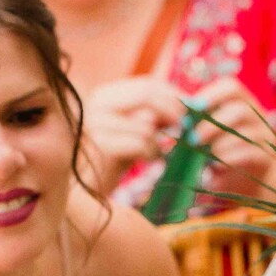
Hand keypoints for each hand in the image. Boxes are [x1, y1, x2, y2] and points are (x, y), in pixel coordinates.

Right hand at [82, 76, 183, 192]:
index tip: (191, 107)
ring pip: (146, 123)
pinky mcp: (100, 145)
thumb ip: (151, 116)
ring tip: (154, 153)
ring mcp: (96, 123)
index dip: (173, 94)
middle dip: (173, 110)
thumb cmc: (111, 161)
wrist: (84, 191)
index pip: (146, 84)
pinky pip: (140, 143)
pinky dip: (150, 153)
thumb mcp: (132, 132)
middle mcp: (97, 104)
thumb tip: (183, 105)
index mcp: (104, 95)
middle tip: (186, 126)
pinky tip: (146, 160)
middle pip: (148, 95)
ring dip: (158, 142)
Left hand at [191, 77, 275, 199]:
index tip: (192, 109)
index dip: (211, 95)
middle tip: (193, 139)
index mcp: (243, 103)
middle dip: (212, 124)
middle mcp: (257, 116)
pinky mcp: (267, 157)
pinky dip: (230, 159)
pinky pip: (251, 153)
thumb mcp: (210, 137)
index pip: (231, 88)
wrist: (252, 178)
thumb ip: (195, 131)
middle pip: (240, 109)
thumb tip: (167, 139)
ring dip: (221, 143)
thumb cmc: (224, 152)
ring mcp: (265, 136)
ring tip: (204, 156)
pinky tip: (216, 167)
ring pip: (247, 132)